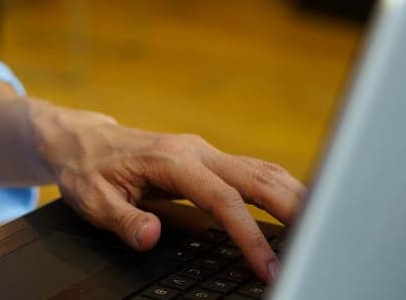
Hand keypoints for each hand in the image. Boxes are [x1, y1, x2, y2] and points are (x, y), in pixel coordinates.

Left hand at [31, 103, 304, 283]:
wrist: (81, 141)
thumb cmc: (89, 170)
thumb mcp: (94, 200)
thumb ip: (124, 220)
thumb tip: (151, 236)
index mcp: (171, 160)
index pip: (223, 200)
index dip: (249, 234)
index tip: (267, 265)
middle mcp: (195, 150)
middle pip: (257, 177)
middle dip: (292, 207)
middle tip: (321, 240)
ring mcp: (205, 151)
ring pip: (261, 169)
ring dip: (293, 195)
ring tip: (323, 226)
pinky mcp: (210, 158)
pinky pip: (253, 171)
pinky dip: (280, 189)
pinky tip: (298, 208)